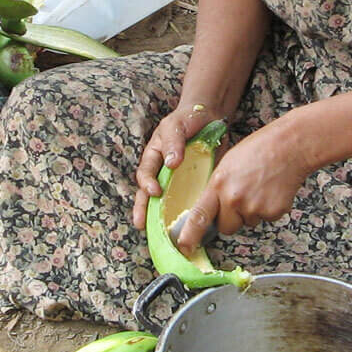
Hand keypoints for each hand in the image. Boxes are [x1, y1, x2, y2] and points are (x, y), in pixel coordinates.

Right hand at [130, 102, 222, 229]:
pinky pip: (187, 201)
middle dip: (143, 209)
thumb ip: (173, 142)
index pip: (145, 173)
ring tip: (159, 234)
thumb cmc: (187, 119)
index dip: (147, 184)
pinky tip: (187, 226)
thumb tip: (171, 163)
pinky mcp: (193, 185)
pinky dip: (185, 214)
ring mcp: (177, 181)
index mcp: (154, 157)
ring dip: (160, 217)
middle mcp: (162, 172)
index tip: (154, 191)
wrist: (210, 118)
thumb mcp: (177, 125)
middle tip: (141, 224)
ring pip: (165, 202)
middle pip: (148, 194)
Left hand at [167, 122, 311, 253]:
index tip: (184, 248)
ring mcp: (255, 207)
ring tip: (259, 188)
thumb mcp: (226, 164)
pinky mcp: (274, 212)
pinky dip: (268, 209)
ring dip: (251, 212)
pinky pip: (265, 219)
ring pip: (247, 223)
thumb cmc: (258, 149)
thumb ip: (217, 188)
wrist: (289, 146)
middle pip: (226, 227)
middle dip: (230, 219)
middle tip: (241, 198)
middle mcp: (234, 199)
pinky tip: (271, 191)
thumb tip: (211, 206)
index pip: (198, 216)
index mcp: (219, 185)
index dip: (189, 235)